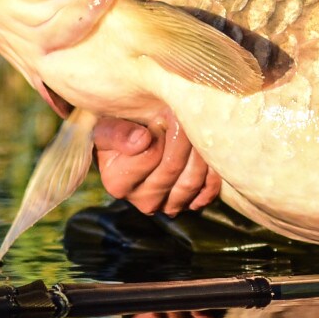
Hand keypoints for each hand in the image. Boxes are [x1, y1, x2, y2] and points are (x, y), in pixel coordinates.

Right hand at [95, 116, 221, 214]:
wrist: (134, 145)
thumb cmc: (119, 132)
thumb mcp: (107, 128)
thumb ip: (117, 133)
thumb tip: (141, 140)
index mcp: (117, 182)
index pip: (150, 155)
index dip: (161, 131)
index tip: (164, 112)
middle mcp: (142, 200)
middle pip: (173, 169)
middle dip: (182, 137)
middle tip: (184, 115)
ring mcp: (167, 205)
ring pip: (192, 181)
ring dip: (197, 151)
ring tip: (193, 129)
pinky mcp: (188, 204)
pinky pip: (208, 191)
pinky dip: (211, 171)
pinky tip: (205, 153)